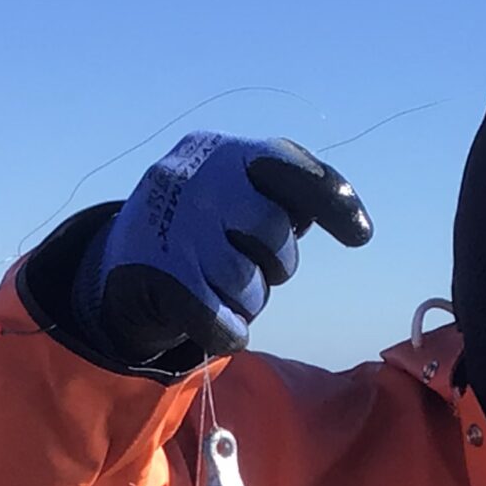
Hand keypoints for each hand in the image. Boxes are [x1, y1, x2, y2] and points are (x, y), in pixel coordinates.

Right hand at [73, 132, 371, 363]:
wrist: (125, 254)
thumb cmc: (207, 222)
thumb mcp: (241, 190)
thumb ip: (288, 194)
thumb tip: (353, 222)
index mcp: (227, 153)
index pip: (293, 171)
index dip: (332, 203)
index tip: (361, 236)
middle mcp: (197, 181)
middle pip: (272, 234)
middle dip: (276, 261)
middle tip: (256, 264)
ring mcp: (173, 229)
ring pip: (246, 283)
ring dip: (249, 300)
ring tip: (227, 288)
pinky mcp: (157, 278)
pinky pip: (218, 322)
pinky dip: (230, 333)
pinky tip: (226, 330)